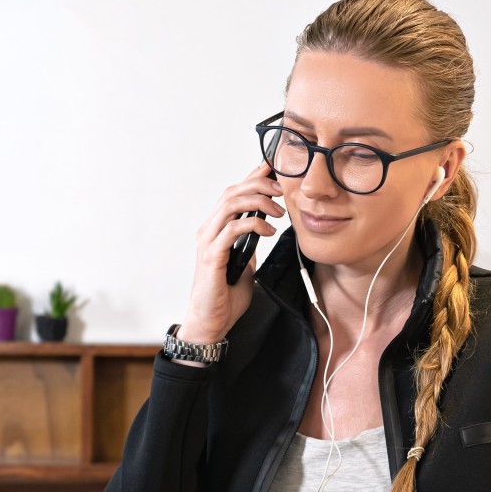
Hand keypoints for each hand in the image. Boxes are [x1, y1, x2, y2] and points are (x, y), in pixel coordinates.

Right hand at [179, 162, 284, 345]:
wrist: (210, 323)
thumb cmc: (225, 296)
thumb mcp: (245, 264)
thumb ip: (249, 245)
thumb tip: (263, 230)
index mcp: (216, 229)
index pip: (234, 193)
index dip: (253, 176)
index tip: (274, 168)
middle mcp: (208, 230)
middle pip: (232, 192)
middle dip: (259, 183)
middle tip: (283, 189)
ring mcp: (207, 242)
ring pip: (230, 204)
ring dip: (258, 201)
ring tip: (279, 210)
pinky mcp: (211, 256)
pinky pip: (231, 229)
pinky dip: (253, 224)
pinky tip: (268, 230)